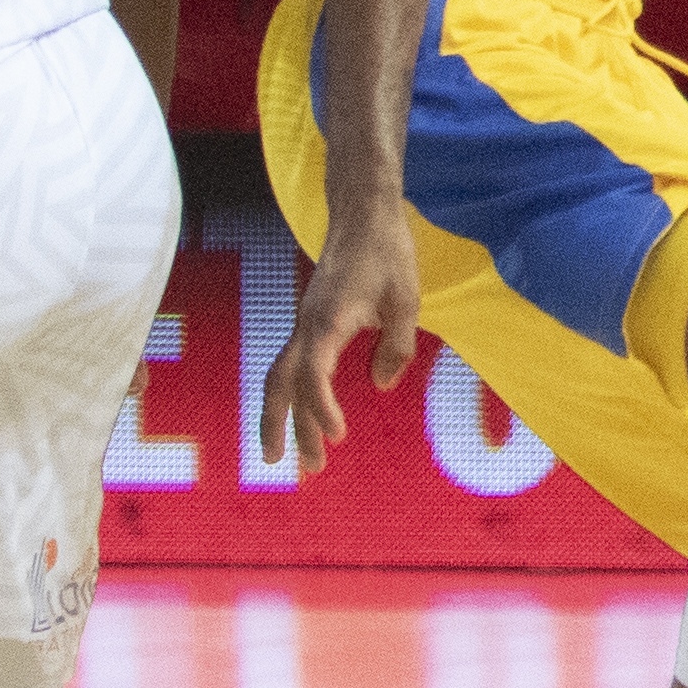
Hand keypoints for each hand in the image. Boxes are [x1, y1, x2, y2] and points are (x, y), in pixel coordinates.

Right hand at [264, 206, 426, 467]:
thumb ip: (397, 346)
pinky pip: (292, 365)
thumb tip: (381, 387)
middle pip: (284, 385)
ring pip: (281, 378)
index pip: (313, 375)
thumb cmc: (388, 254)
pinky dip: (293, 395)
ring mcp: (304, 324)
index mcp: (328, 322)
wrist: (362, 217)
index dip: (320, 408)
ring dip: (283, 418)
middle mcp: (307, 326)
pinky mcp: (310, 322)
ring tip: (287, 456)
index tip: (338, 435)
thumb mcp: (407, 300)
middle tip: (307, 470)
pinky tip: (303, 415)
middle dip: (290, 429)